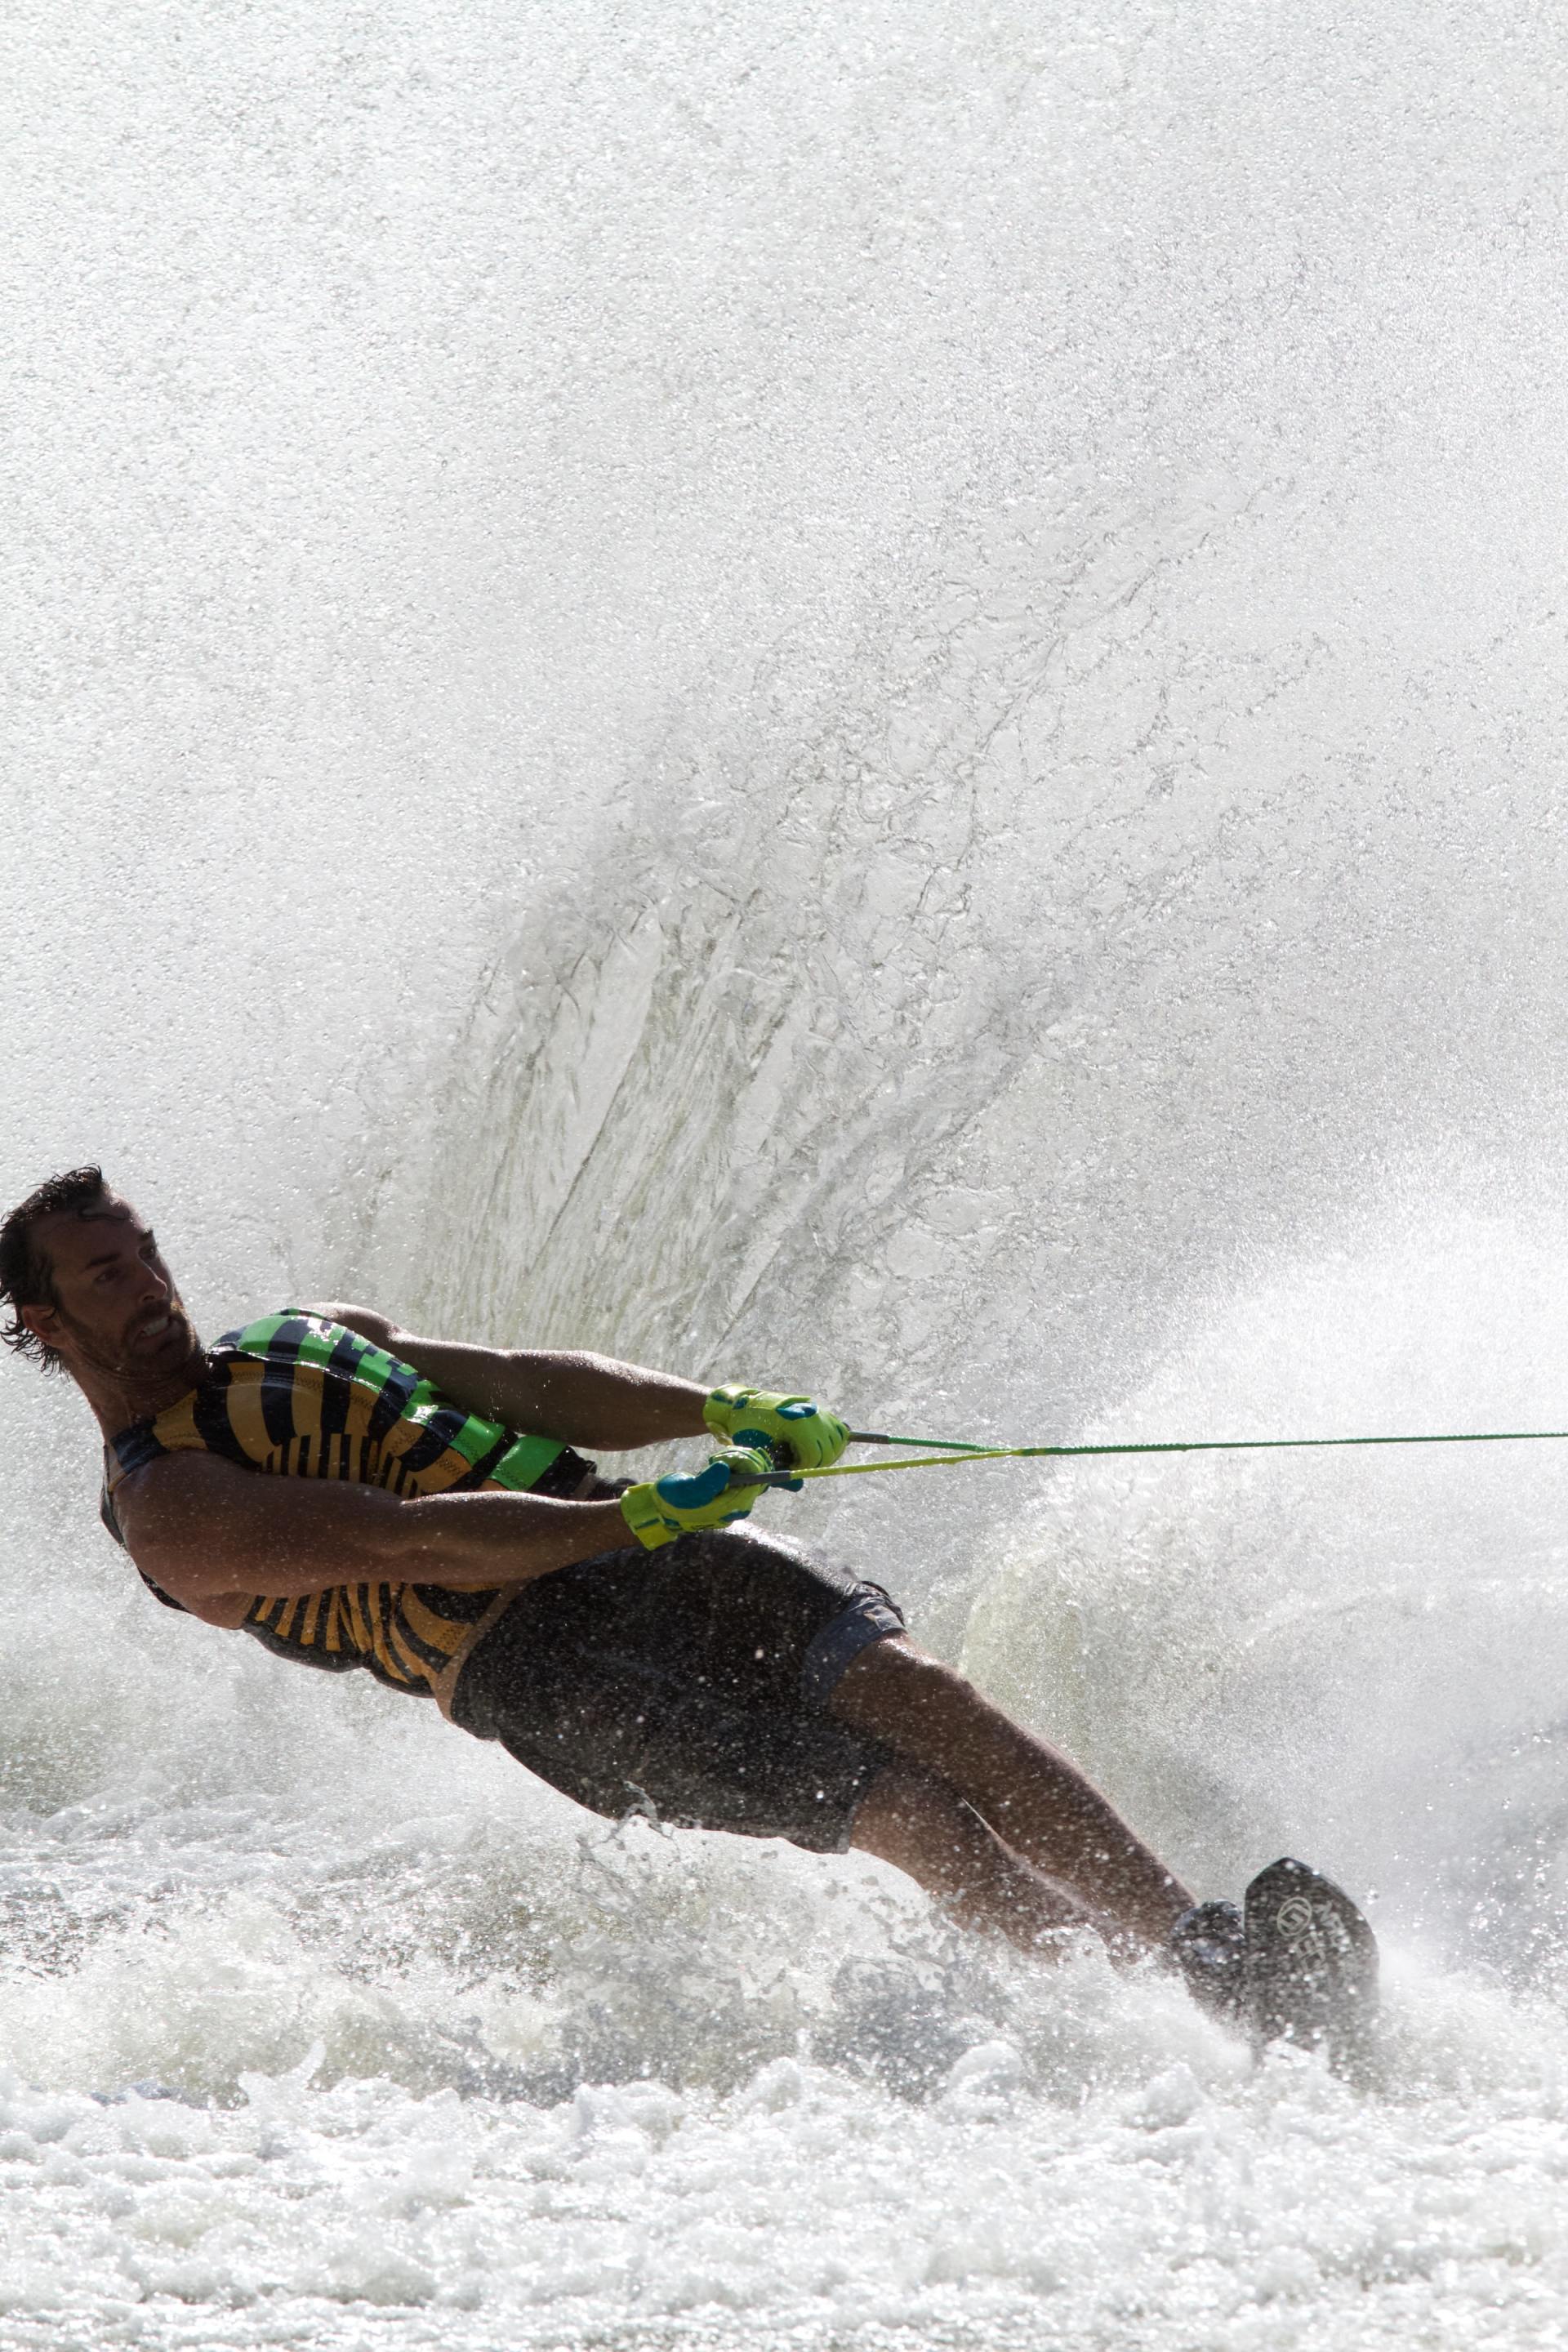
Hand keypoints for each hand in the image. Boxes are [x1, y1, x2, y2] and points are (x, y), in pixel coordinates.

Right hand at [620, 1446, 774, 1551]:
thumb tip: (725, 1469)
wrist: (664, 1507)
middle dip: (740, 1461)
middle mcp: (734, 1507)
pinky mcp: (729, 1492)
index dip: (746, 1466)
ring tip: (714, 1459)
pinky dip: (734, 1463)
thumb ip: (706, 1482)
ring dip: (736, 1460)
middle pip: (754, 1480)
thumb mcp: (685, 1490)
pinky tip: (717, 1461)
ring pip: (749, 1475)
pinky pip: (742, 1474)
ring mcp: (732, 1500)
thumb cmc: (673, 1499)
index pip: (752, 1486)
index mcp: (727, 1510)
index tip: (728, 1456)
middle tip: (718, 1457)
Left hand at [703, 1385, 849, 1470]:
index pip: (814, 1457)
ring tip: (805, 1453)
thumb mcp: (761, 1453)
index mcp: (797, 1424)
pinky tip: (820, 1445)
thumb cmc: (749, 1430)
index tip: (788, 1464)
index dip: (803, 1466)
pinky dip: (834, 1440)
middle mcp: (811, 1415)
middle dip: (815, 1462)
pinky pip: (839, 1428)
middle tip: (797, 1461)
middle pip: (829, 1451)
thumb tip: (799, 1487)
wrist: (746, 1405)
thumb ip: (780, 1472)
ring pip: (838, 1440)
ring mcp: (816, 1410)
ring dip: (826, 1452)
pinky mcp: (817, 1408)